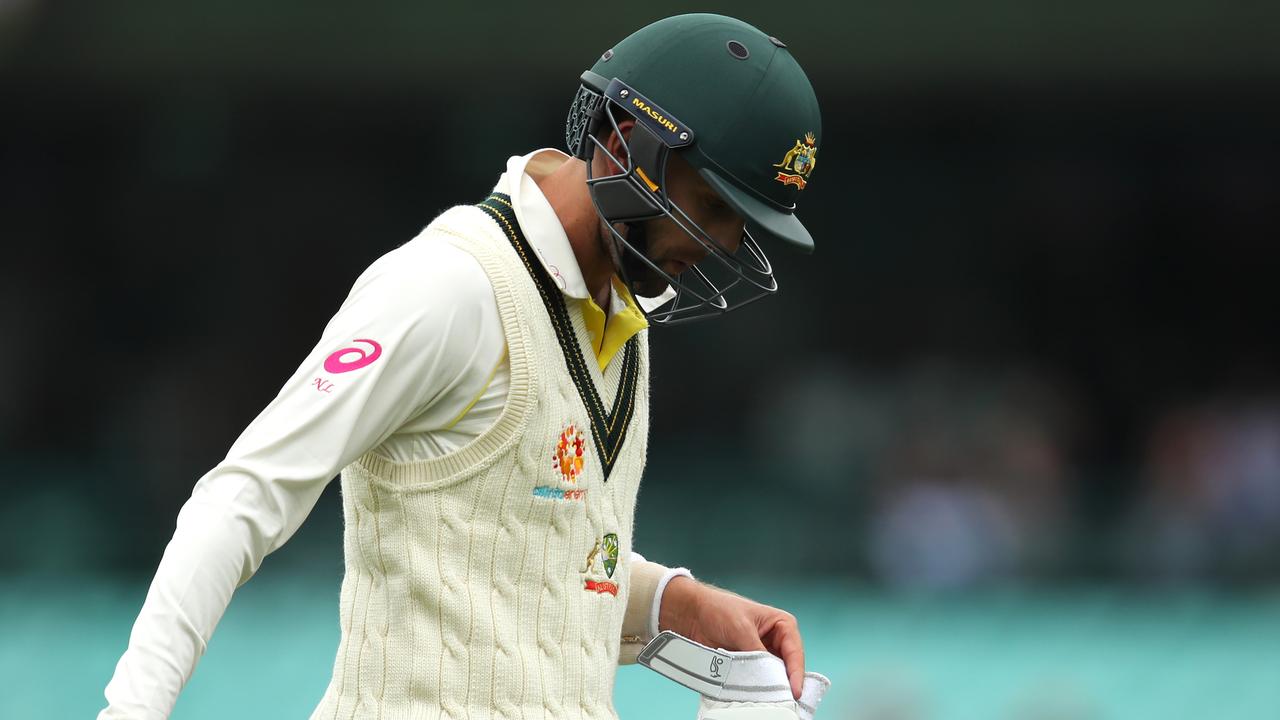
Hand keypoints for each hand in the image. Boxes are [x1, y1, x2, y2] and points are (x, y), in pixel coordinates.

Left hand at [658, 577, 805, 699]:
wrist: (691, 614)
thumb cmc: (718, 609)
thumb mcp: (741, 629)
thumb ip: (757, 652)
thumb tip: (768, 676)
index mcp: (781, 624)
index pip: (794, 651)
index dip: (796, 672)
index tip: (794, 690)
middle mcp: (775, 640)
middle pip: (788, 667)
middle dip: (785, 682)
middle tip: (784, 699)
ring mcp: (762, 654)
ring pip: (773, 675)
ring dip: (770, 686)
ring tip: (770, 699)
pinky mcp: (748, 664)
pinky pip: (756, 679)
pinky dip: (756, 687)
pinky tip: (755, 695)